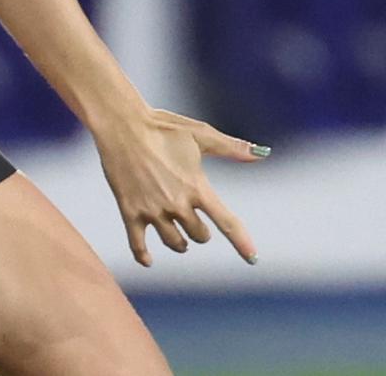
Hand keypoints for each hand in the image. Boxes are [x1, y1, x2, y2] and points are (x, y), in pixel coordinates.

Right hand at [93, 107, 268, 267]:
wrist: (123, 125)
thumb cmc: (163, 126)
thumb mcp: (200, 134)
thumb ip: (232, 148)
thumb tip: (262, 153)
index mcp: (197, 187)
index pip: (227, 222)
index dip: (242, 242)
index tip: (253, 257)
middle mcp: (177, 203)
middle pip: (200, 236)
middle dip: (202, 232)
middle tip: (197, 224)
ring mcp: (152, 210)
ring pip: (174, 243)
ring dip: (180, 244)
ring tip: (180, 240)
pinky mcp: (130, 211)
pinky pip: (137, 243)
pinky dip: (143, 255)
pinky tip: (148, 261)